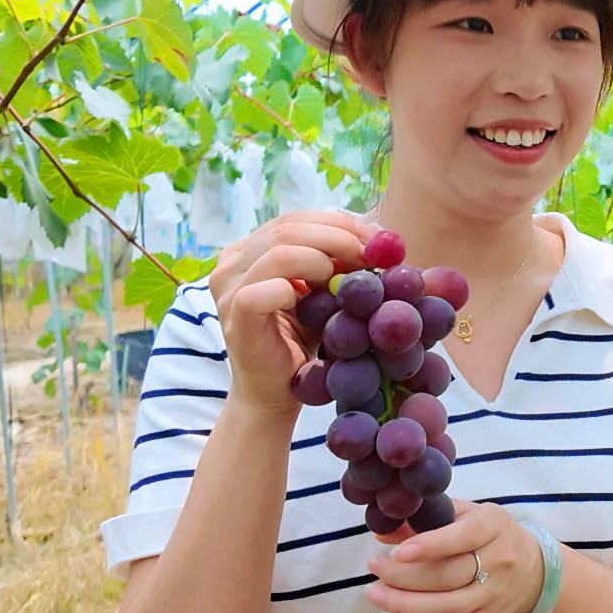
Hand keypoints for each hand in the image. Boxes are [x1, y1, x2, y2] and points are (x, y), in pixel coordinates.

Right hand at [207, 211, 375, 418]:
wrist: (275, 393)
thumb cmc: (301, 341)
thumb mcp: (323, 294)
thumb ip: (338, 264)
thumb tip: (385, 240)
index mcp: (250, 250)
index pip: (296, 219)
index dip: (340, 224)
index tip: (378, 241)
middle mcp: (232, 262)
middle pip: (289, 228)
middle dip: (339, 238)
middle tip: (372, 258)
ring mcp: (227, 287)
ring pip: (279, 251)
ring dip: (322, 261)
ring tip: (343, 285)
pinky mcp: (234, 314)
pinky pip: (263, 291)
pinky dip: (294, 291)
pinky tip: (313, 305)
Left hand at [364, 500, 546, 612]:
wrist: (536, 569)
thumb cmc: (492, 534)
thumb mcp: (467, 514)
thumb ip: (428, 518)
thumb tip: (385, 532)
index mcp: (492, 526)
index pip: (462, 537)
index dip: (429, 546)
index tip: (398, 552)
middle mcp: (497, 562)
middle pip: (448, 575)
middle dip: (405, 574)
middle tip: (375, 567)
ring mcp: (491, 597)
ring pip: (447, 607)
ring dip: (406, 604)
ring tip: (374, 594)